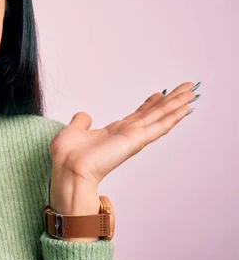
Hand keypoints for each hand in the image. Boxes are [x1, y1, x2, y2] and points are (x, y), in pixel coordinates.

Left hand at [48, 81, 200, 238]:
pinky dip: (172, 117)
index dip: (149, 105)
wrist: (68, 170)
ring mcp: (133, 138)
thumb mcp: (73, 131)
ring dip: (177, 105)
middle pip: (153, 114)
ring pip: (160, 117)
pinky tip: (185, 108)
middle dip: (170, 101)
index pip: (136, 116)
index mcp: (113, 133)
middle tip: (186, 88)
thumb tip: (85, 116)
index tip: (159, 94)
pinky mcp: (135, 141)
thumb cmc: (67, 157)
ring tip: (192, 93)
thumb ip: (81, 123)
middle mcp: (126, 135)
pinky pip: (158, 127)